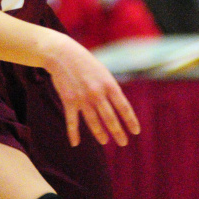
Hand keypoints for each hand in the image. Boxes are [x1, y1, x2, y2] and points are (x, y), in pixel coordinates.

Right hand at [39, 29, 139, 146]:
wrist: (62, 54)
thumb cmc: (85, 63)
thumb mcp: (103, 72)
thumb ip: (110, 89)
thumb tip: (118, 106)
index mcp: (109, 85)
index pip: (124, 107)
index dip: (131, 121)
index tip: (136, 132)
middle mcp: (98, 93)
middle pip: (110, 118)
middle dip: (118, 132)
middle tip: (123, 143)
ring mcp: (83, 98)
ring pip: (94, 121)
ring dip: (100, 134)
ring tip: (105, 142)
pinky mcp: (69, 100)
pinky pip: (72, 121)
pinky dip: (73, 134)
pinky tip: (75, 143)